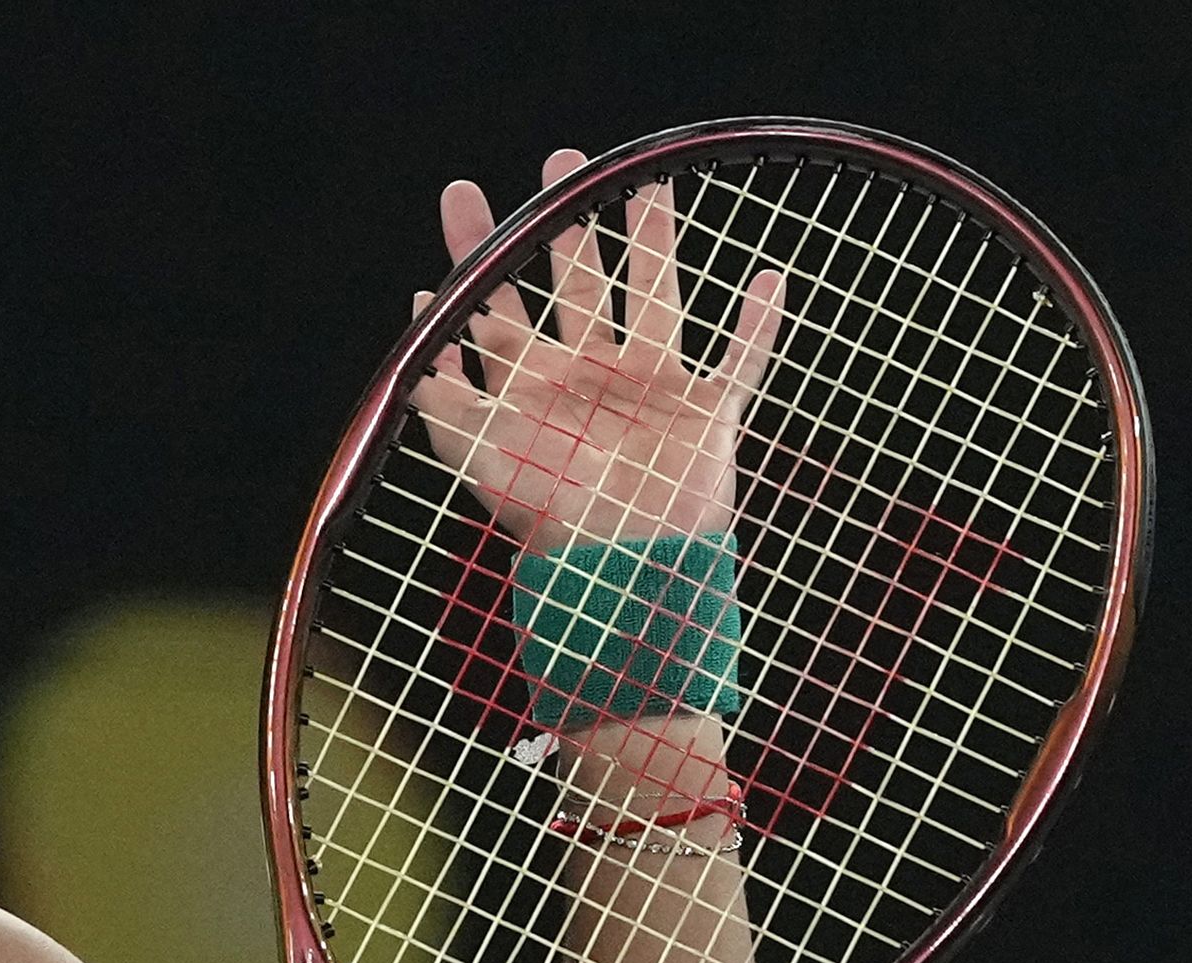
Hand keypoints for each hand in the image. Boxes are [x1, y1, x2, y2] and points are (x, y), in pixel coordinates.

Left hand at [411, 150, 788, 548]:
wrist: (618, 574)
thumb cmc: (546, 519)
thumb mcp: (479, 455)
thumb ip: (446, 395)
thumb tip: (422, 328)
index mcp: (531, 382)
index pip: (496, 300)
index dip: (476, 249)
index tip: (461, 194)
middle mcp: (588, 374)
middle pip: (574, 280)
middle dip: (562, 223)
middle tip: (560, 160)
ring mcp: (650, 388)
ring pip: (656, 296)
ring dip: (655, 240)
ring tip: (648, 184)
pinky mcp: (706, 414)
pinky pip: (741, 359)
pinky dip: (758, 323)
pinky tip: (769, 278)